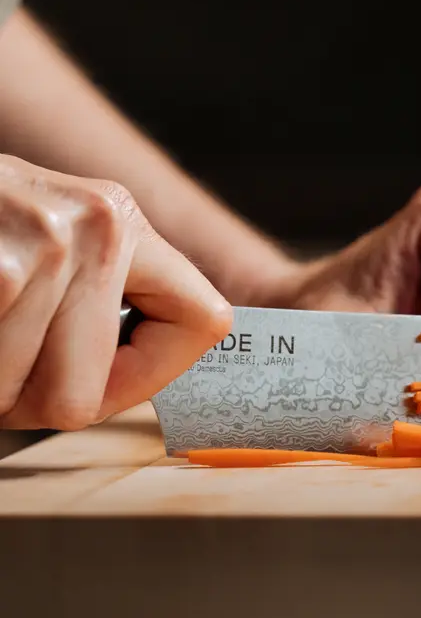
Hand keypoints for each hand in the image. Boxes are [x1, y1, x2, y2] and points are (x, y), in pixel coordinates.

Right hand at [0, 155, 231, 429]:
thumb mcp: (50, 249)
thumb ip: (101, 304)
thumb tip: (161, 367)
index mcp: (122, 219)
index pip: (204, 322)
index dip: (150, 370)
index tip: (108, 372)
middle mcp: (98, 222)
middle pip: (90, 395)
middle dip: (34, 396)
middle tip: (2, 351)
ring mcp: (43, 243)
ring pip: (40, 399)